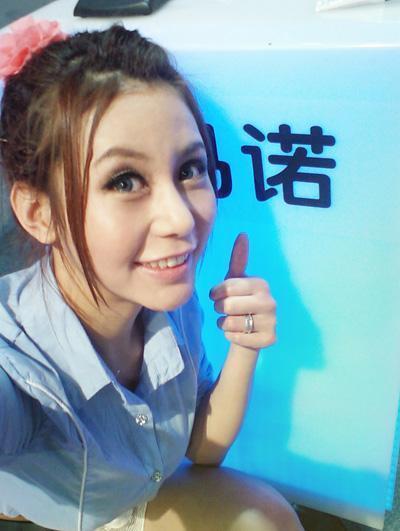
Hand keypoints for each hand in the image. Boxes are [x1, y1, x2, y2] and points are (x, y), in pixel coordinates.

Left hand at [209, 233, 275, 349]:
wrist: (250, 332)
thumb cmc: (240, 302)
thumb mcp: (236, 281)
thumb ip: (238, 259)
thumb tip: (243, 234)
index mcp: (261, 283)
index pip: (227, 287)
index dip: (216, 293)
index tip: (218, 295)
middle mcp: (271, 301)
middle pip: (227, 306)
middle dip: (219, 309)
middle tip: (225, 310)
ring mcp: (272, 321)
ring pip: (230, 323)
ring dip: (224, 324)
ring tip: (232, 321)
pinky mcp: (269, 339)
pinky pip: (235, 338)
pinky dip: (230, 336)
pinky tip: (238, 333)